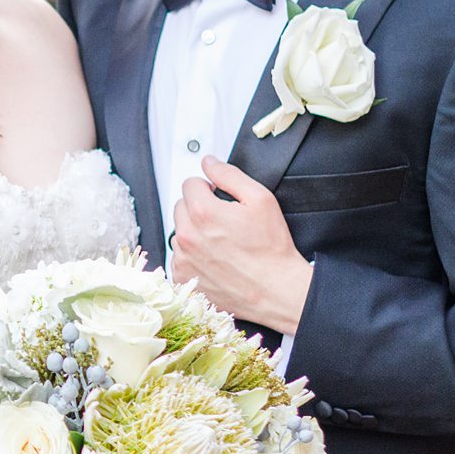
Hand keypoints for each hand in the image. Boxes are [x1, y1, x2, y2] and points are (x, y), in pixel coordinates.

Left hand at [169, 157, 314, 333]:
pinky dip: (191, 256)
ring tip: (220, 242)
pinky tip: (213, 259)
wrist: (276, 290)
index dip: (207, 187)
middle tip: (223, 221)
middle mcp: (187, 236)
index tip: (218, 197)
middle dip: (198, 208)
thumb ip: (230, 176)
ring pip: (179, 232)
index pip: (189, 184)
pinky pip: (178, 257)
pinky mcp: (182, 278)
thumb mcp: (260, 200)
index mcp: (203, 213)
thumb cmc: (271, 249)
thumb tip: (209, 163)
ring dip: (194, 232)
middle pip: (180, 206)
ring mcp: (182, 259)